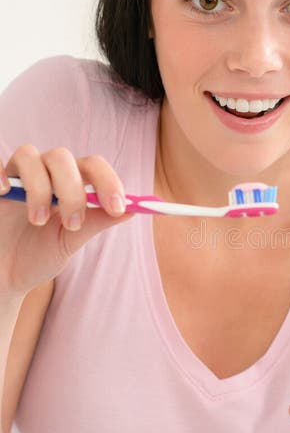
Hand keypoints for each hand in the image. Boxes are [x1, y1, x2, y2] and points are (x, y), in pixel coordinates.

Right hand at [0, 146, 134, 298]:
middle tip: (72, 224)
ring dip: (40, 188)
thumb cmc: (37, 256)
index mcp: (69, 183)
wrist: (3, 276)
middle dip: (72, 190)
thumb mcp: (70, 242)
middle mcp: (43, 173)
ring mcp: (15, 176)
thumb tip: (133, 210)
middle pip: (62, 157)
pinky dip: (1, 175)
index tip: (118, 208)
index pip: (93, 166)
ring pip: (30, 155)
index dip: (108, 182)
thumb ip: (97, 222)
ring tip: (39, 221)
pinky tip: (5, 193)